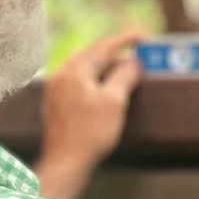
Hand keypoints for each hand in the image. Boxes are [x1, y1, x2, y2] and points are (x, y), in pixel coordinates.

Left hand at [35, 30, 143, 198]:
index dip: (126, 39)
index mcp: (75, 70)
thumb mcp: (115, 101)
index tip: (143, 36)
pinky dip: (95, 80)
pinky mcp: (55, 102)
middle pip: (92, 55)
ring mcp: (56, 88)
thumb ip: (125, 75)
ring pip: (85, 69)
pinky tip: (105, 90)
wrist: (65, 162)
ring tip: (125, 73)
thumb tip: (133, 61)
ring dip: (106, 68)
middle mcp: (62, 74)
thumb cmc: (91, 132)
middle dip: (116, 53)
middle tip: (137, 56)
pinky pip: (78, 81)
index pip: (104, 46)